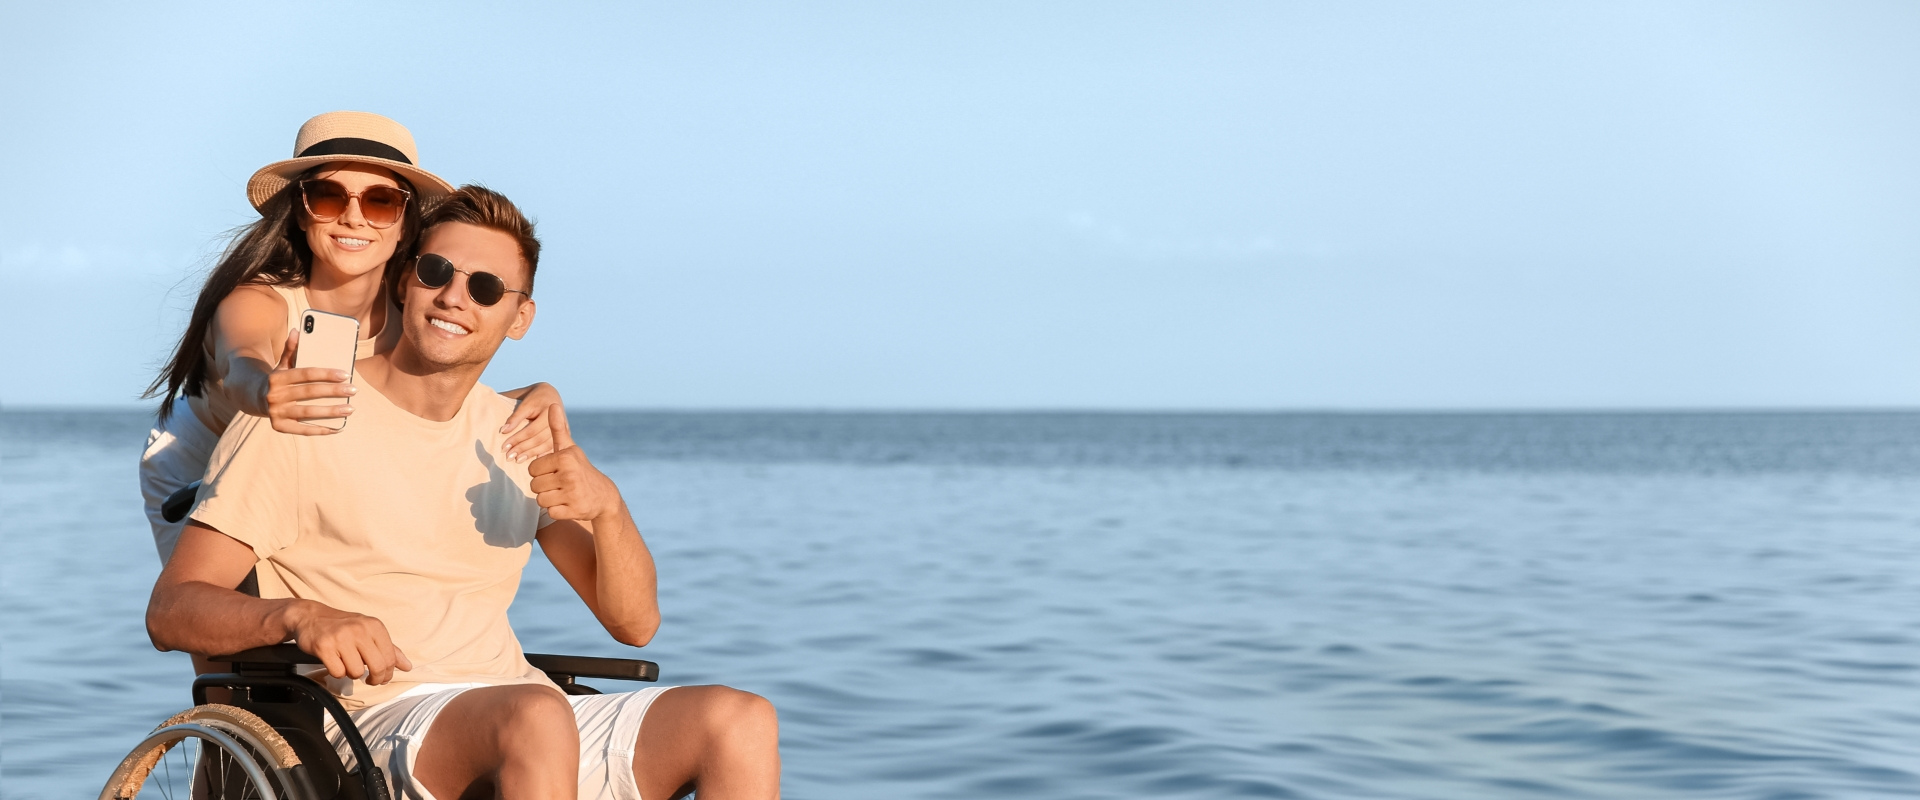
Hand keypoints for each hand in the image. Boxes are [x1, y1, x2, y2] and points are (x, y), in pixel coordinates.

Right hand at [262, 329, 355, 433]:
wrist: (253, 397)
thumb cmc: (278, 379)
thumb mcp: (282, 364)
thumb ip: (291, 349)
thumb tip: (298, 330)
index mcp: (277, 377)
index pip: (305, 374)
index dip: (326, 374)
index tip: (346, 374)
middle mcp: (274, 395)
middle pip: (308, 392)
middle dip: (333, 391)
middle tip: (353, 390)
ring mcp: (276, 412)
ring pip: (307, 412)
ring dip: (331, 411)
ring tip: (350, 409)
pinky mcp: (279, 426)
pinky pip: (302, 430)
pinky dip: (320, 430)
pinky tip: (338, 427)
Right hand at [284, 600, 412, 684]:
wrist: (311, 616)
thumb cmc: (344, 626)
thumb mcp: (370, 632)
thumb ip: (390, 649)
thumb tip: (407, 666)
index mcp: (374, 626)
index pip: (390, 658)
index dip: (388, 673)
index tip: (382, 677)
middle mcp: (360, 630)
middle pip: (377, 667)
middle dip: (375, 678)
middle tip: (369, 679)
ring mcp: (341, 637)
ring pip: (355, 672)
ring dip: (351, 673)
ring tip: (346, 663)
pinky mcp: (324, 646)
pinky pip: (337, 672)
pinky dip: (336, 672)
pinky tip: (334, 662)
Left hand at [502, 382, 562, 461]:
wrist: (551, 395)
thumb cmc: (534, 398)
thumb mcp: (525, 403)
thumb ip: (515, 417)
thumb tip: (503, 431)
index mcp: (550, 411)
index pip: (531, 429)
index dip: (517, 439)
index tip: (503, 447)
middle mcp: (559, 421)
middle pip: (539, 439)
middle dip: (523, 449)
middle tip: (508, 457)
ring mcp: (563, 429)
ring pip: (547, 445)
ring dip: (531, 454)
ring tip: (517, 460)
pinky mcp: (565, 435)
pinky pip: (553, 447)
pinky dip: (543, 455)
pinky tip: (534, 462)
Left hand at [528, 406, 621, 522]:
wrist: (603, 495)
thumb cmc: (580, 468)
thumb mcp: (570, 448)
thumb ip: (557, 428)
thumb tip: (552, 404)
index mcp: (565, 457)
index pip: (533, 468)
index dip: (541, 471)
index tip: (555, 471)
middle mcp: (569, 474)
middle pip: (534, 485)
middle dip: (544, 486)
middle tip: (560, 484)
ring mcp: (572, 494)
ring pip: (540, 500)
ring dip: (549, 499)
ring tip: (563, 493)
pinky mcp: (574, 510)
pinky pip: (551, 512)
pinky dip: (558, 510)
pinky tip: (569, 504)